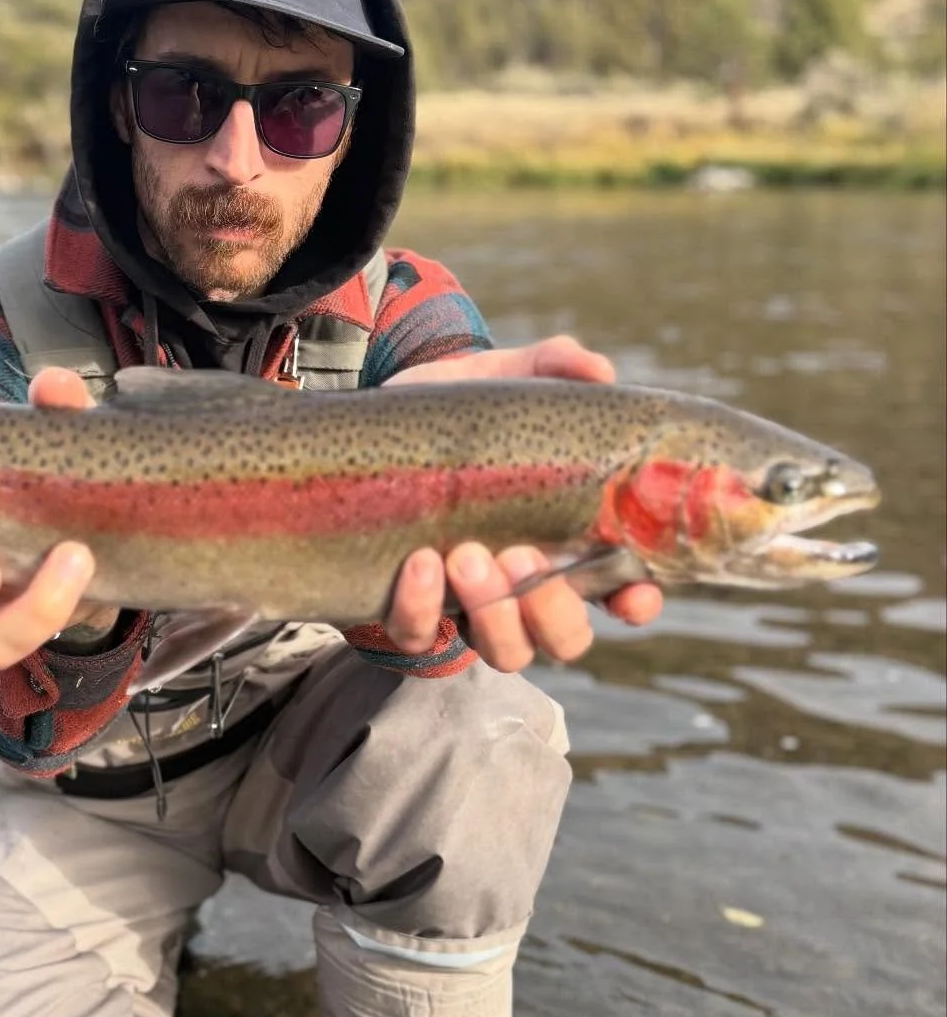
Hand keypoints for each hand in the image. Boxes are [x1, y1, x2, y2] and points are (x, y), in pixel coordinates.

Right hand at [0, 369, 116, 667]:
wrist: (91, 533)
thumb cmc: (41, 477)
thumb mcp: (46, 439)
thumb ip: (52, 411)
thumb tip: (53, 387)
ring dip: (10, 615)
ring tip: (68, 557)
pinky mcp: (25, 630)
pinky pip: (18, 644)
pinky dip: (55, 605)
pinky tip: (85, 563)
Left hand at [382, 338, 662, 667]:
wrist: (380, 416)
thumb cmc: (463, 408)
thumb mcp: (505, 377)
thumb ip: (554, 364)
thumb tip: (597, 371)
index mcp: (567, 540)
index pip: (623, 591)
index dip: (637, 600)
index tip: (635, 590)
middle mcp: (523, 586)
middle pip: (565, 639)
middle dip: (551, 611)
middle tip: (520, 556)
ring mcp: (469, 605)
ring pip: (505, 652)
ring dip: (494, 617)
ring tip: (467, 555)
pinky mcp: (408, 608)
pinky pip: (419, 637)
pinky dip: (422, 610)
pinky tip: (420, 562)